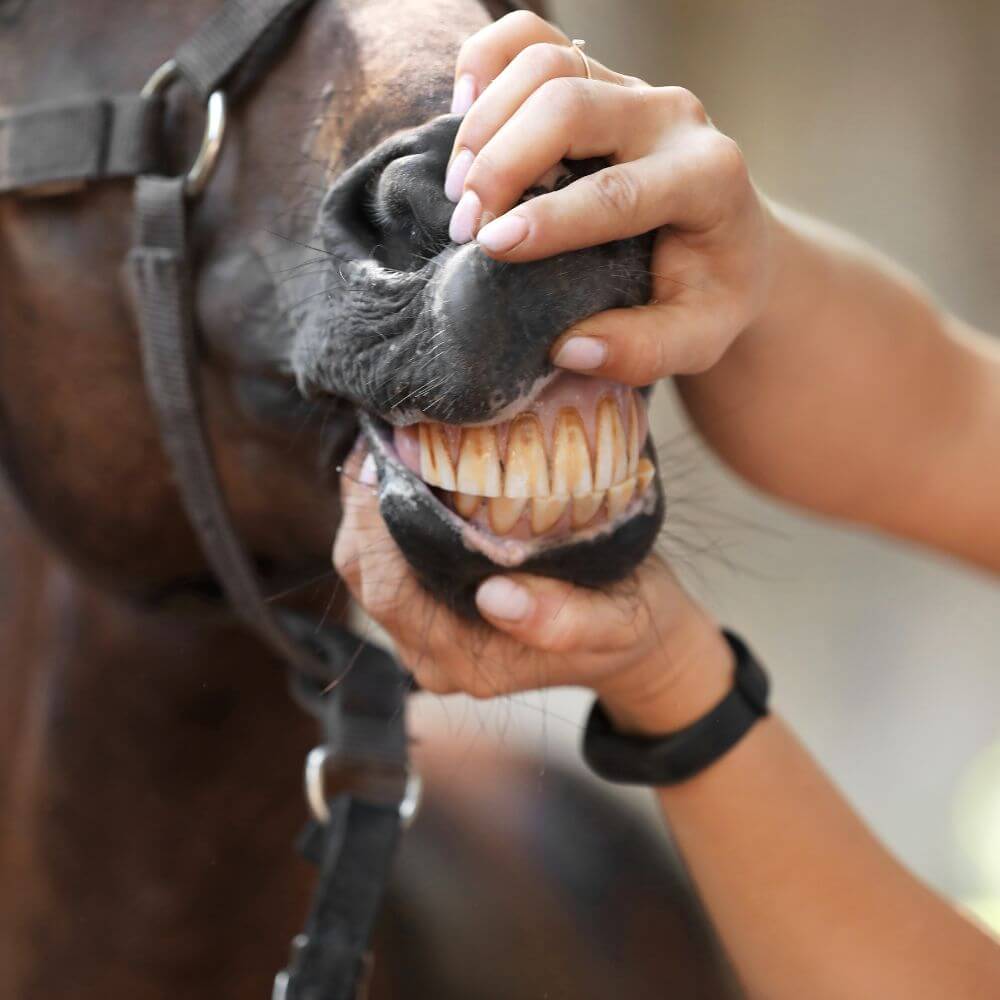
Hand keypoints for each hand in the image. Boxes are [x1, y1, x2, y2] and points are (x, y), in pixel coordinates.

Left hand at [333, 449, 733, 734]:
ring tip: (385, 443)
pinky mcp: (430, 612)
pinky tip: (402, 470)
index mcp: (465, 659)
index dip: (374, 525)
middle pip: (365, 575)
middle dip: (360, 504)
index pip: (390, 590)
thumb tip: (496, 598)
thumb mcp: (614, 624)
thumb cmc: (625, 627)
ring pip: (366, 568)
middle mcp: (432, 653)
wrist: (635, 644)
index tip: (386, 457)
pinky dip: (382, 516)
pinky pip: (386, 562)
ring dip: (365, 507)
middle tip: (379, 434)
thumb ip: (563, 622)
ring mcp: (425, 635)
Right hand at [445, 11, 775, 384]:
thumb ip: (644, 351)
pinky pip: (531, 38)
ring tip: (459, 189)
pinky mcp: (596, 76)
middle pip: (571, 103)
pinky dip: (485, 61)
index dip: (550, 217)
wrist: (728, 240)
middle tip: (466, 227)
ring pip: (546, 62)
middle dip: (504, 162)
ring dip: (486, 122)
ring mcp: (631, 87)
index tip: (492, 246)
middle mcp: (671, 118)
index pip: (619, 189)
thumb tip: (568, 348)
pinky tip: (462, 113)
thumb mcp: (699, 338)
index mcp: (707, 179)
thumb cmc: (709, 292)